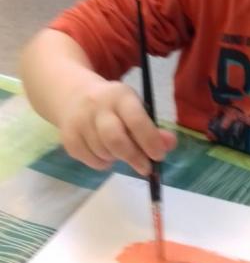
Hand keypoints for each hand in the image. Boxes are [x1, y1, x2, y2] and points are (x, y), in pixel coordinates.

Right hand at [58, 78, 176, 175]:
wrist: (74, 96)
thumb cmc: (114, 106)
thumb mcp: (135, 107)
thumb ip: (154, 127)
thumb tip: (168, 145)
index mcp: (119, 95)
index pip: (135, 119)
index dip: (149, 140)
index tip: (159, 156)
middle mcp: (96, 106)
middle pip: (115, 139)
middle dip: (133, 157)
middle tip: (145, 167)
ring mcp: (79, 122)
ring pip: (103, 153)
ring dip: (117, 158)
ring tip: (121, 150)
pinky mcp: (68, 138)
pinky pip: (91, 161)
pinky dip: (103, 163)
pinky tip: (104, 151)